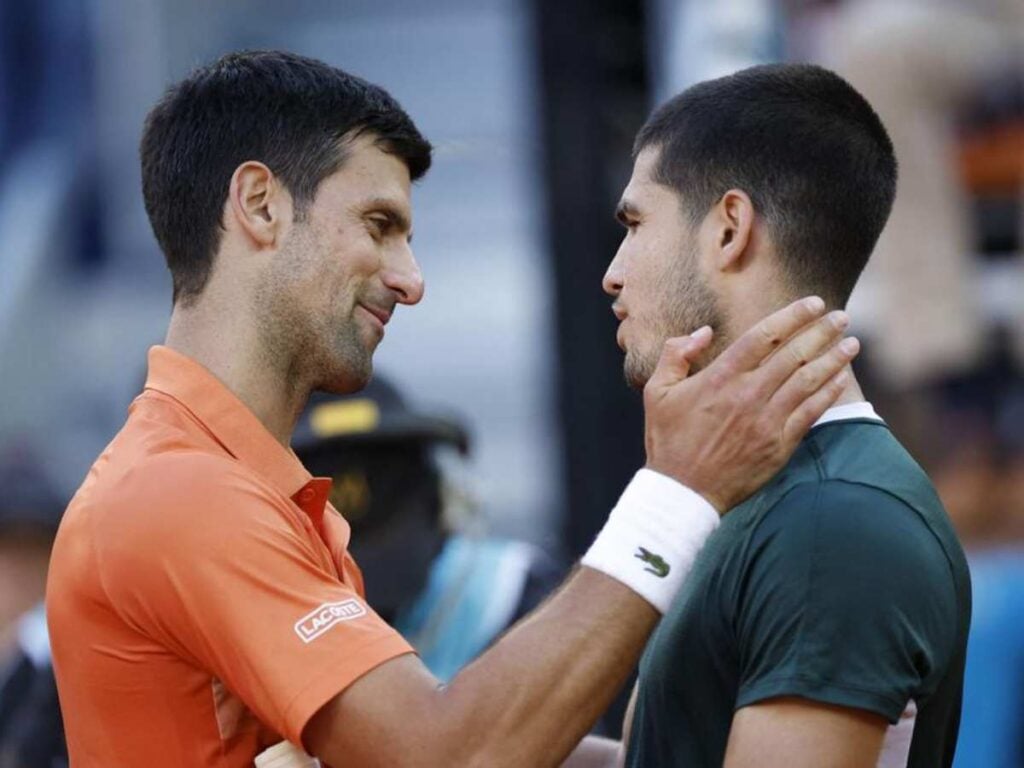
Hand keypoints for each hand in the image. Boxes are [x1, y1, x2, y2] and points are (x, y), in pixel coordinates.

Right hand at [643, 297, 858, 511]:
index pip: (764, 335)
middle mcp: (748, 394)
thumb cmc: (668, 440)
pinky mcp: (779, 444)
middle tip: (841, 316)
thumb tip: (705, 332)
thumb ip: (676, 353)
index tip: (814, 303)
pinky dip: (829, 392)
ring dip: (834, 358)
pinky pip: (811, 412)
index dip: (793, 315)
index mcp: (720, 377)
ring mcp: (767, 420)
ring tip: (851, 343)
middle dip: (822, 330)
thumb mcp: (657, 391)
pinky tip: (842, 378)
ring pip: (809, 379)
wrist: (683, 492)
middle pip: (794, 353)